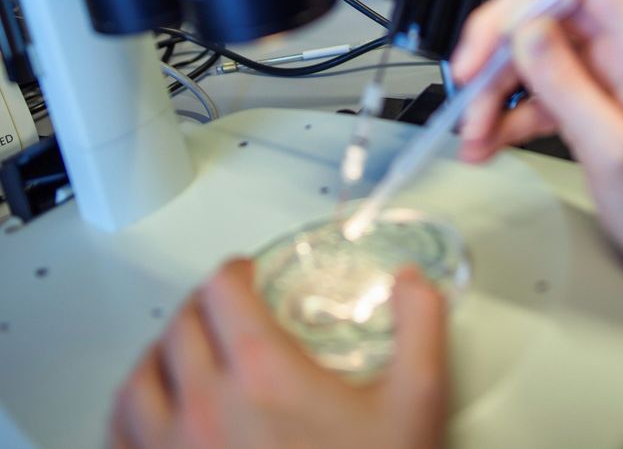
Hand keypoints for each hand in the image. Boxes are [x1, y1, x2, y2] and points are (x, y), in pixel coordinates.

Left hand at [110, 260, 446, 448]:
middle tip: (227, 312)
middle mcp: (206, 407)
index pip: (222, 291)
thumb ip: (419, 329)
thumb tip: (411, 282)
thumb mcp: (415, 404)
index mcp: (263, 374)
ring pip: (140, 377)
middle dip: (204, 307)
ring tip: (184, 354)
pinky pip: (120, 434)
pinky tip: (153, 411)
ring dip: (162, 354)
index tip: (250, 276)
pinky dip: (133, 410)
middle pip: (180, 326)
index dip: (237, 272)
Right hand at [450, 0, 622, 287]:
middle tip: (467, 84)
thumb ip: (568, 88)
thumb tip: (526, 32)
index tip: (507, 35)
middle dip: (496, 47)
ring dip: (490, 92)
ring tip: (471, 134)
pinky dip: (500, 119)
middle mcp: (610, 54)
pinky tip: (485, 146)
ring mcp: (591, 80)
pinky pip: (527, 97)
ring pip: (525, 59)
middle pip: (541, 15)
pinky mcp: (577, 107)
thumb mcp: (615, 148)